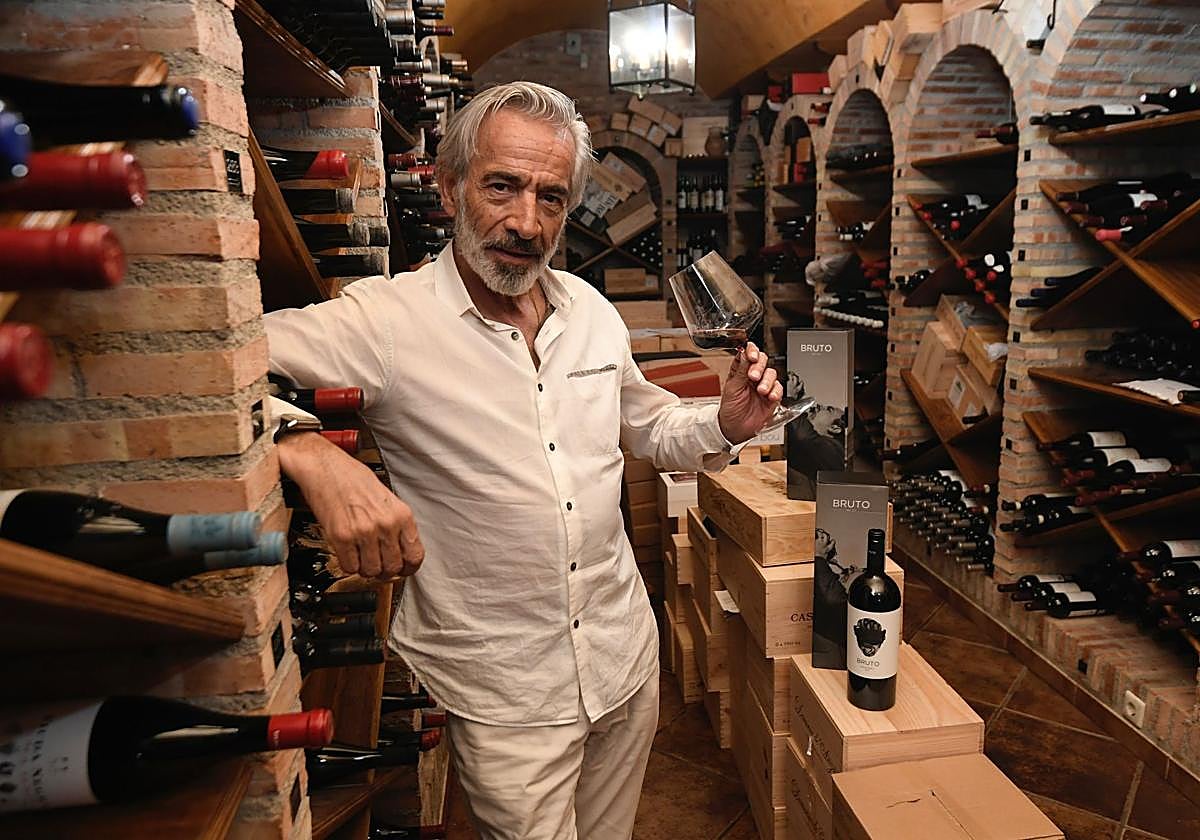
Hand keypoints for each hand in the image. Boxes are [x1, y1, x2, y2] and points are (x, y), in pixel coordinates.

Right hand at [277, 433, 424, 578]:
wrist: (325, 467)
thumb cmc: (353, 478)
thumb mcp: (387, 498)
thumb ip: (396, 524)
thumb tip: (401, 549)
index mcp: (401, 514)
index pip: (415, 556)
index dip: (408, 568)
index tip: (402, 570)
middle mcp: (386, 524)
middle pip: (393, 568)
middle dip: (384, 571)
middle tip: (377, 564)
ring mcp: (364, 532)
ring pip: (371, 571)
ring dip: (365, 569)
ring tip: (361, 557)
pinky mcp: (342, 537)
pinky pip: (350, 567)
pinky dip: (348, 565)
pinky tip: (348, 553)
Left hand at [717, 341, 781, 444]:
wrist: (735, 429)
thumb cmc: (730, 410)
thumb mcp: (732, 388)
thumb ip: (740, 371)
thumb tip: (743, 353)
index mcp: (740, 371)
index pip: (748, 354)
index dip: (751, 351)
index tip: (752, 357)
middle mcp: (752, 376)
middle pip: (762, 360)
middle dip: (760, 367)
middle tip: (754, 376)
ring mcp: (763, 385)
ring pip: (772, 373)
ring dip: (767, 381)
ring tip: (761, 391)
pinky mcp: (772, 396)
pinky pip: (779, 388)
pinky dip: (776, 391)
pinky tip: (769, 397)